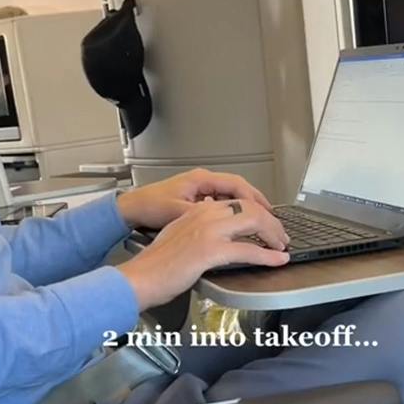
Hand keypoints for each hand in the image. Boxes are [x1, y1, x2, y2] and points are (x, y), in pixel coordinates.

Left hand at [116, 169, 272, 230]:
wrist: (131, 207)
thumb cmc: (148, 205)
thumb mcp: (177, 212)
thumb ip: (202, 214)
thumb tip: (224, 221)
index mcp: (200, 180)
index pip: (237, 186)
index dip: (255, 200)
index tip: (267, 214)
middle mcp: (202, 181)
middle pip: (239, 189)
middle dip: (258, 203)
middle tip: (273, 219)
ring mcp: (200, 188)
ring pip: (232, 195)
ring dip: (248, 207)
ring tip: (263, 222)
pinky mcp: (196, 198)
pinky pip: (223, 201)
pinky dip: (235, 210)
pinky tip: (240, 223)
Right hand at [118, 199, 290, 306]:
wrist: (140, 277)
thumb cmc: (156, 264)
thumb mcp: (177, 235)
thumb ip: (197, 228)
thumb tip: (217, 230)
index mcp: (197, 211)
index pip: (236, 202)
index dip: (258, 212)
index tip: (267, 224)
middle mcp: (203, 215)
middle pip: (250, 208)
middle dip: (271, 222)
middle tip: (280, 236)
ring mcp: (208, 231)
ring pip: (254, 222)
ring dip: (274, 234)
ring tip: (281, 246)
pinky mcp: (210, 250)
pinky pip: (249, 249)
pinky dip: (268, 255)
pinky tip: (277, 260)